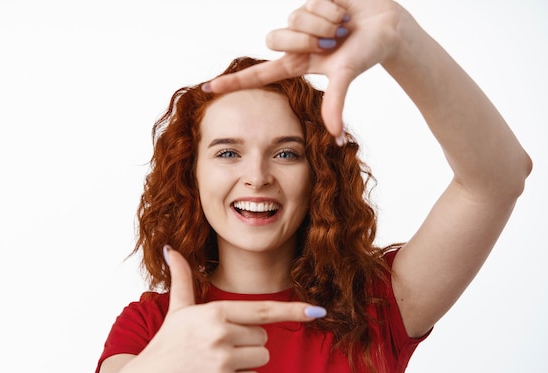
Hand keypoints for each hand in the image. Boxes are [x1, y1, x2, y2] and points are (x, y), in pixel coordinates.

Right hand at [105, 246, 325, 372]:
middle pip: (264, 338)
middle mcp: (221, 333)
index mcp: (215, 311)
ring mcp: (223, 360)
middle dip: (247, 343)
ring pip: (263, 358)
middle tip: (217, 347)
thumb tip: (169, 248)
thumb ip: (181, 277)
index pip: (263, 310)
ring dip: (246, 363)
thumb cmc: (165, 343)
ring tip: (215, 362)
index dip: (293, 310)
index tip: (318, 311)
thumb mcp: (176, 308)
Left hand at [204, 0, 405, 135]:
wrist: (387, 25)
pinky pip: (310, 2)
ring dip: (322, 24)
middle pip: (274, 39)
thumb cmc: (367, 52)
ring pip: (293, 18)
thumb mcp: (347, 76)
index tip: (207, 88)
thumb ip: (336, 104)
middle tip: (332, 42)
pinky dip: (331, 9)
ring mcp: (300, 20)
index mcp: (297, 64)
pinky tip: (343, 12)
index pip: (258, 75)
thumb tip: (335, 137)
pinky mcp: (310, 1)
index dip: (233, 81)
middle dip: (305, 39)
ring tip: (342, 28)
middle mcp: (294, 43)